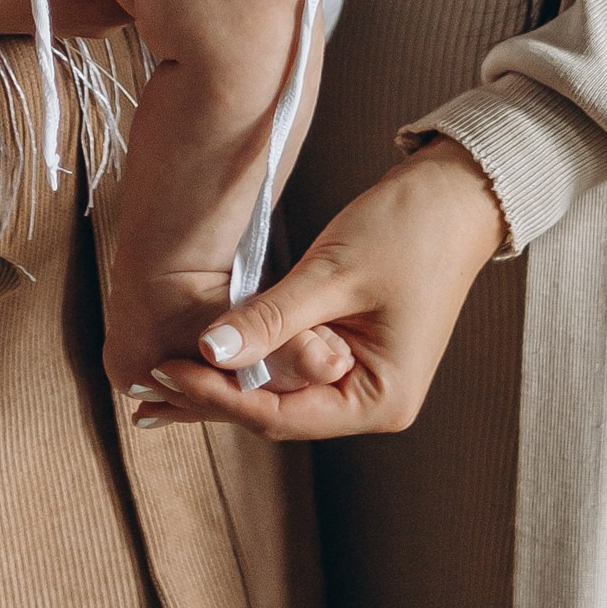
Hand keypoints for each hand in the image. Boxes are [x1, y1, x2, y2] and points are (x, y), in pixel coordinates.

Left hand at [129, 140, 507, 439]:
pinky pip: (291, 364)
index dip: (219, 397)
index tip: (166, 370)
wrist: (459, 191)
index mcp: (379, 400)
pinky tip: (208, 354)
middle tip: (147, 385)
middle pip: (277, 412)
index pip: (282, 416)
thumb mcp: (333, 273)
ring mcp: (363, 378)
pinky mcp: (353, 349)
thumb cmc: (410, 227)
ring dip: (226, 380)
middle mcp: (373, 401)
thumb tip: (209, 352)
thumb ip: (272, 318)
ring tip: (161, 380)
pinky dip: (251, 357)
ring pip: (280, 390)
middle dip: (213, 397)